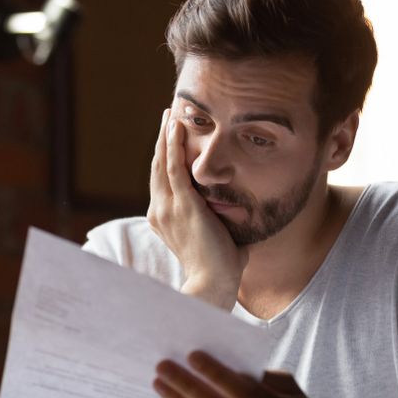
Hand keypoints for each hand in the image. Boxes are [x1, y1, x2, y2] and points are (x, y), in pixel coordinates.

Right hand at [147, 109, 247, 310]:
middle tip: (167, 115)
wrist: (213, 284)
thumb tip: (240, 211)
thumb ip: (221, 221)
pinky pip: (174, 168)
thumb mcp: (216, 236)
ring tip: (170, 113)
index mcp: (163, 218)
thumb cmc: (220, 267)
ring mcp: (168, 207)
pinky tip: (176, 126)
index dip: (165, 156)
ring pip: (162, 162)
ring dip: (166, 135)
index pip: (162, 180)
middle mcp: (159, 210)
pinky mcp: (182, 205)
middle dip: (163, 139)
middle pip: (157, 166)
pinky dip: (173, 145)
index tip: (170, 137)